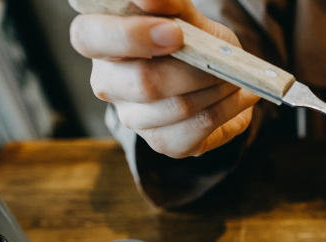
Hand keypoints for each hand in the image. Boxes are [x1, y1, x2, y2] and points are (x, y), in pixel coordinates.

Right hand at [70, 0, 258, 157]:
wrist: (219, 76)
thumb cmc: (193, 39)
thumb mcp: (185, 15)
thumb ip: (169, 5)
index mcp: (101, 42)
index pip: (88, 37)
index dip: (130, 35)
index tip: (175, 32)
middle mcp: (108, 84)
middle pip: (142, 82)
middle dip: (194, 70)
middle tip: (220, 60)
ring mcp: (134, 118)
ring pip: (178, 107)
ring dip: (217, 89)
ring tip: (233, 77)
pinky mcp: (163, 143)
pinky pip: (197, 129)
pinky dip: (226, 109)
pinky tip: (237, 97)